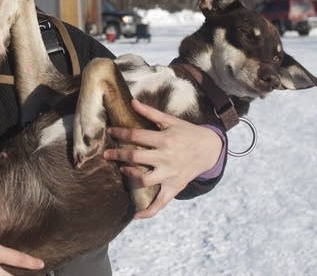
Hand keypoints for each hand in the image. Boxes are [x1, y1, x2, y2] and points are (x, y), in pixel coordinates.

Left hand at [103, 99, 221, 218]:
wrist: (210, 149)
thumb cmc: (187, 132)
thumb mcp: (170, 120)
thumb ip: (150, 112)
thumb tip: (132, 101)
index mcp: (165, 139)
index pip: (136, 135)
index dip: (121, 133)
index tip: (110, 132)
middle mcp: (166, 158)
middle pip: (135, 157)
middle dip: (118, 154)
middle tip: (106, 154)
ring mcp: (170, 174)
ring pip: (144, 179)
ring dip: (129, 175)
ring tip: (121, 170)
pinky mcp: (174, 187)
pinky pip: (160, 203)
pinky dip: (148, 211)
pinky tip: (135, 215)